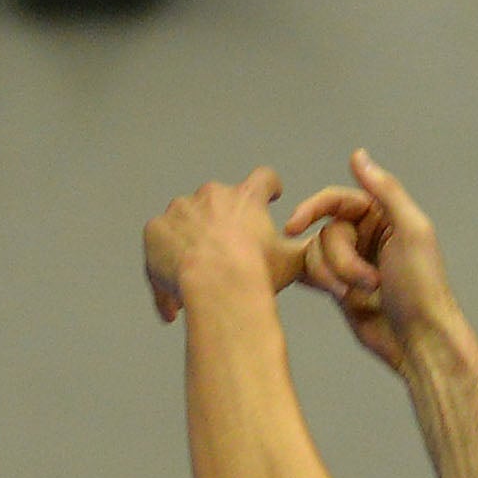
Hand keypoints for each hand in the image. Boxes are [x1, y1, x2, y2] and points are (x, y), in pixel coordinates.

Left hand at [143, 168, 309, 322]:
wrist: (216, 288)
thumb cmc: (255, 273)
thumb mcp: (293, 260)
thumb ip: (305, 249)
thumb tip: (322, 250)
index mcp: (247, 198)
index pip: (265, 179)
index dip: (270, 187)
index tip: (271, 195)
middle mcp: (211, 195)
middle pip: (218, 202)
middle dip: (221, 224)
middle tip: (225, 254)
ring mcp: (180, 210)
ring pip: (185, 223)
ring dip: (190, 242)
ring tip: (196, 279)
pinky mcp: (155, 229)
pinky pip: (160, 246)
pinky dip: (165, 266)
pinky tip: (174, 298)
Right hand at [284, 147, 461, 372]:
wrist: (418, 338)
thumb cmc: (422, 286)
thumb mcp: (410, 230)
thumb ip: (385, 190)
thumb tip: (358, 155)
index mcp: (385, 215)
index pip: (337, 200)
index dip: (313, 209)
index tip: (293, 225)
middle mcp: (367, 234)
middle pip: (327, 231)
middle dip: (342, 258)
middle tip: (369, 281)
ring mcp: (352, 260)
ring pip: (316, 253)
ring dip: (334, 274)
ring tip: (362, 294)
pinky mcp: (340, 285)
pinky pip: (313, 272)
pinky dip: (319, 280)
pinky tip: (334, 291)